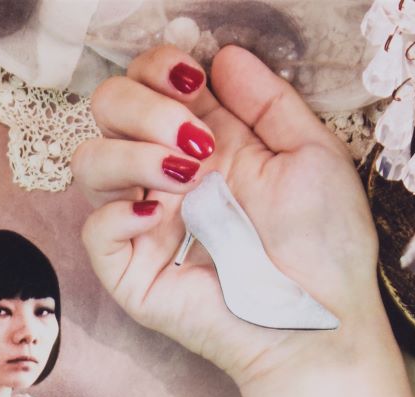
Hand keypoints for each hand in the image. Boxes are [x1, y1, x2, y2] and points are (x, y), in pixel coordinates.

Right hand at [73, 45, 379, 385]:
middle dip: (142, 105)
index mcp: (205, 144)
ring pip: (89, 162)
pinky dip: (119, 213)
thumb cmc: (325, 247)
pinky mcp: (133, 273)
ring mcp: (146, 225)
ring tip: (187, 174)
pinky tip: (161, 217)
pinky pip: (95, 230)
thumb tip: (223, 58)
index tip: (194, 80)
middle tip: (192, 138)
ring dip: (133, 152)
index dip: (158, 68)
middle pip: (107, 109)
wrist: (322, 320)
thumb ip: (267, 101)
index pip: (148, 84)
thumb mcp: (311, 153)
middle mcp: (168, 177)